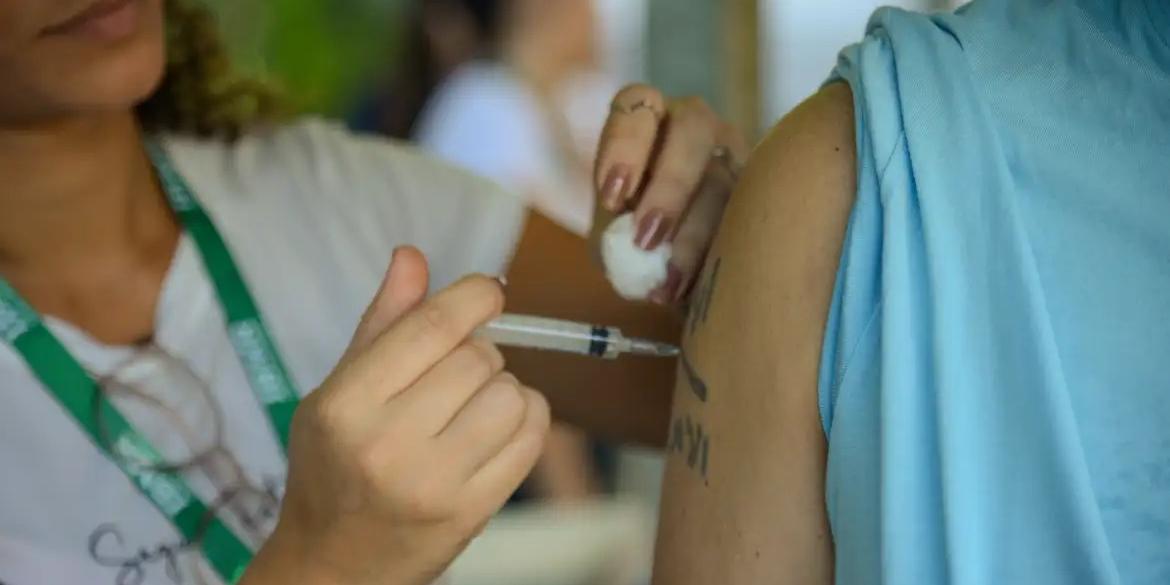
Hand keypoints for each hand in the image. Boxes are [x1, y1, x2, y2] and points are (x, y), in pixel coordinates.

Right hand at [249, 247, 550, 584]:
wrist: (334, 565)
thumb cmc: (333, 468)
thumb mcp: (338, 392)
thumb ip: (382, 324)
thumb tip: (413, 255)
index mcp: (347, 404)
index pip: (430, 327)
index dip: (472, 297)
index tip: (488, 292)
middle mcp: (388, 443)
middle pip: (477, 358)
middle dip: (479, 352)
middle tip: (458, 372)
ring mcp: (435, 482)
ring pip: (511, 394)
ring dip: (504, 389)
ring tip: (474, 405)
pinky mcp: (473, 511)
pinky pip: (532, 437)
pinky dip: (528, 419)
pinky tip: (500, 426)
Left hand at [592, 85, 747, 305]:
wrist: (667, 268)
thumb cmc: (629, 238)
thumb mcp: (610, 234)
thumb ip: (614, 234)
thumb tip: (639, 251)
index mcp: (648, 121)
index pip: (638, 104)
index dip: (625, 146)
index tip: (613, 198)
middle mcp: (696, 128)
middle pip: (694, 127)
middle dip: (670, 184)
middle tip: (647, 240)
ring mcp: (735, 156)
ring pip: (725, 177)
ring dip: (695, 233)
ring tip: (668, 283)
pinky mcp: (761, 194)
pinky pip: (751, 213)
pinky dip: (716, 254)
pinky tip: (693, 289)